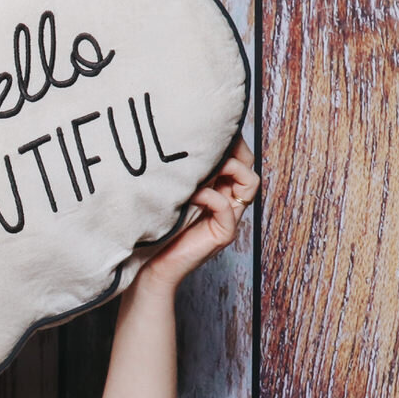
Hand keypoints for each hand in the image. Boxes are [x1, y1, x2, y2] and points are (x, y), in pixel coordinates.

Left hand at [139, 137, 258, 292]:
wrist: (149, 266)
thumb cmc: (154, 227)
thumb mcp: (169, 191)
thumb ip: (181, 172)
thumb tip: (178, 138)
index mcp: (217, 188)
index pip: (239, 158)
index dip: (232, 142)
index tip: (210, 131)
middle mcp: (227, 200)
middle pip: (249, 166)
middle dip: (235, 151)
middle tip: (212, 146)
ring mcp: (228, 218)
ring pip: (249, 183)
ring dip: (228, 169)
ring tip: (202, 170)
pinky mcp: (222, 234)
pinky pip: (227, 207)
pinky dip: (212, 196)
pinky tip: (192, 195)